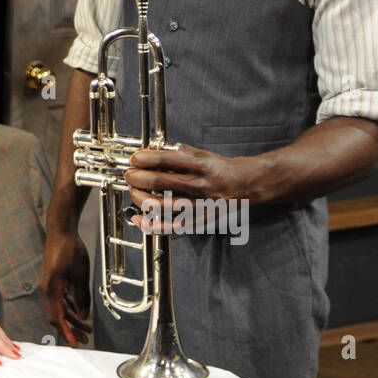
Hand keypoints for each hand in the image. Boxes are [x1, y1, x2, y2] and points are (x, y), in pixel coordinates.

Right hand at [40, 228, 90, 345]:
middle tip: (85, 339)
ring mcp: (49, 285)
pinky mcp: (53, 280)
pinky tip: (79, 312)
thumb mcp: (81, 275)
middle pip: (57, 315)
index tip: (75, 344)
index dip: (67, 332)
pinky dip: (69, 307)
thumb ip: (82, 297)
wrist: (61, 230)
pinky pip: (60, 299)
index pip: (57, 318)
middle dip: (71, 329)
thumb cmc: (70, 249)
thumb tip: (83, 316)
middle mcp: (47, 289)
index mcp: (51, 290)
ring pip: (59, 308)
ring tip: (87, 328)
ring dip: (72, 319)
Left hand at [125, 143, 254, 232]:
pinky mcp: (201, 221)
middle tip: (129, 175)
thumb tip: (151, 151)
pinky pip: (172, 226)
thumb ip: (178, 152)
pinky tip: (139, 220)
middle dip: (138, 178)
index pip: (167, 160)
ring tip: (133, 192)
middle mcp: (201, 184)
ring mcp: (201, 205)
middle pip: (162, 183)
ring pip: (164, 206)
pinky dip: (153, 225)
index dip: (145, 159)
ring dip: (141, 199)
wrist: (248, 184)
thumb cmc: (221, 168)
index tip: (134, 159)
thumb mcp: (202, 153)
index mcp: (201, 164)